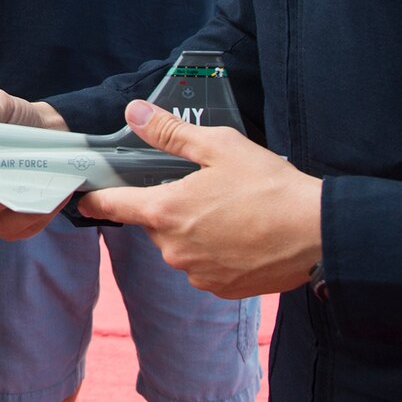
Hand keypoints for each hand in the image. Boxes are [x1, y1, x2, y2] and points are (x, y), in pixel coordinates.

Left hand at [76, 99, 322, 298]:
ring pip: (181, 245)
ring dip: (195, 230)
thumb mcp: (219, 147)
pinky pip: (205, 266)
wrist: (317, 234)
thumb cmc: (270, 187)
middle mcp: (174, 249)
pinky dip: (216, 251)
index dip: (96, 200)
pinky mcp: (222, 288)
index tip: (84, 198)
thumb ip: (170, 133)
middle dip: (171, 206)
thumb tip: (135, 113)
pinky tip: (243, 235)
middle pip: (155, 223)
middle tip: (205, 189)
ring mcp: (197, 273)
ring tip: (231, 211)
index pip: (113, 207)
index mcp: (165, 213)